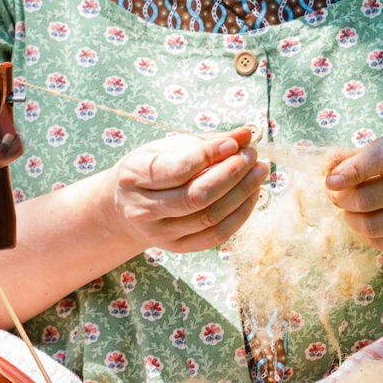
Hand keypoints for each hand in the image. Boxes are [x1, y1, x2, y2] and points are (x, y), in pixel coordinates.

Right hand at [105, 130, 268, 254]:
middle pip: (197, 197)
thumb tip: (245, 134)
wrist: (124, 206)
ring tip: (258, 172)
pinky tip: (251, 196)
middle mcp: (142, 209)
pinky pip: (215, 236)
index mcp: (134, 175)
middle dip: (232, 175)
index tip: (235, 143)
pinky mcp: (176, 248)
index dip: (210, 155)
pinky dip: (239, 216)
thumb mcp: (167, 147)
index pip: (178, 169)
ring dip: (242, 193)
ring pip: (210, 218)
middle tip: (252, 157)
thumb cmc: (150, 168)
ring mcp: (159, 233)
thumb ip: (205, 141)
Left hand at [325, 132, 382, 255]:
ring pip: (373, 225)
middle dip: (342, 200)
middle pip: (368, 198)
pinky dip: (368, 236)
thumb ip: (353, 156)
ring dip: (352, 220)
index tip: (331, 182)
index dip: (353, 171)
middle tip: (335, 197)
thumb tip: (326, 162)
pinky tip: (369, 223)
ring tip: (349, 211)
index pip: (382, 158)